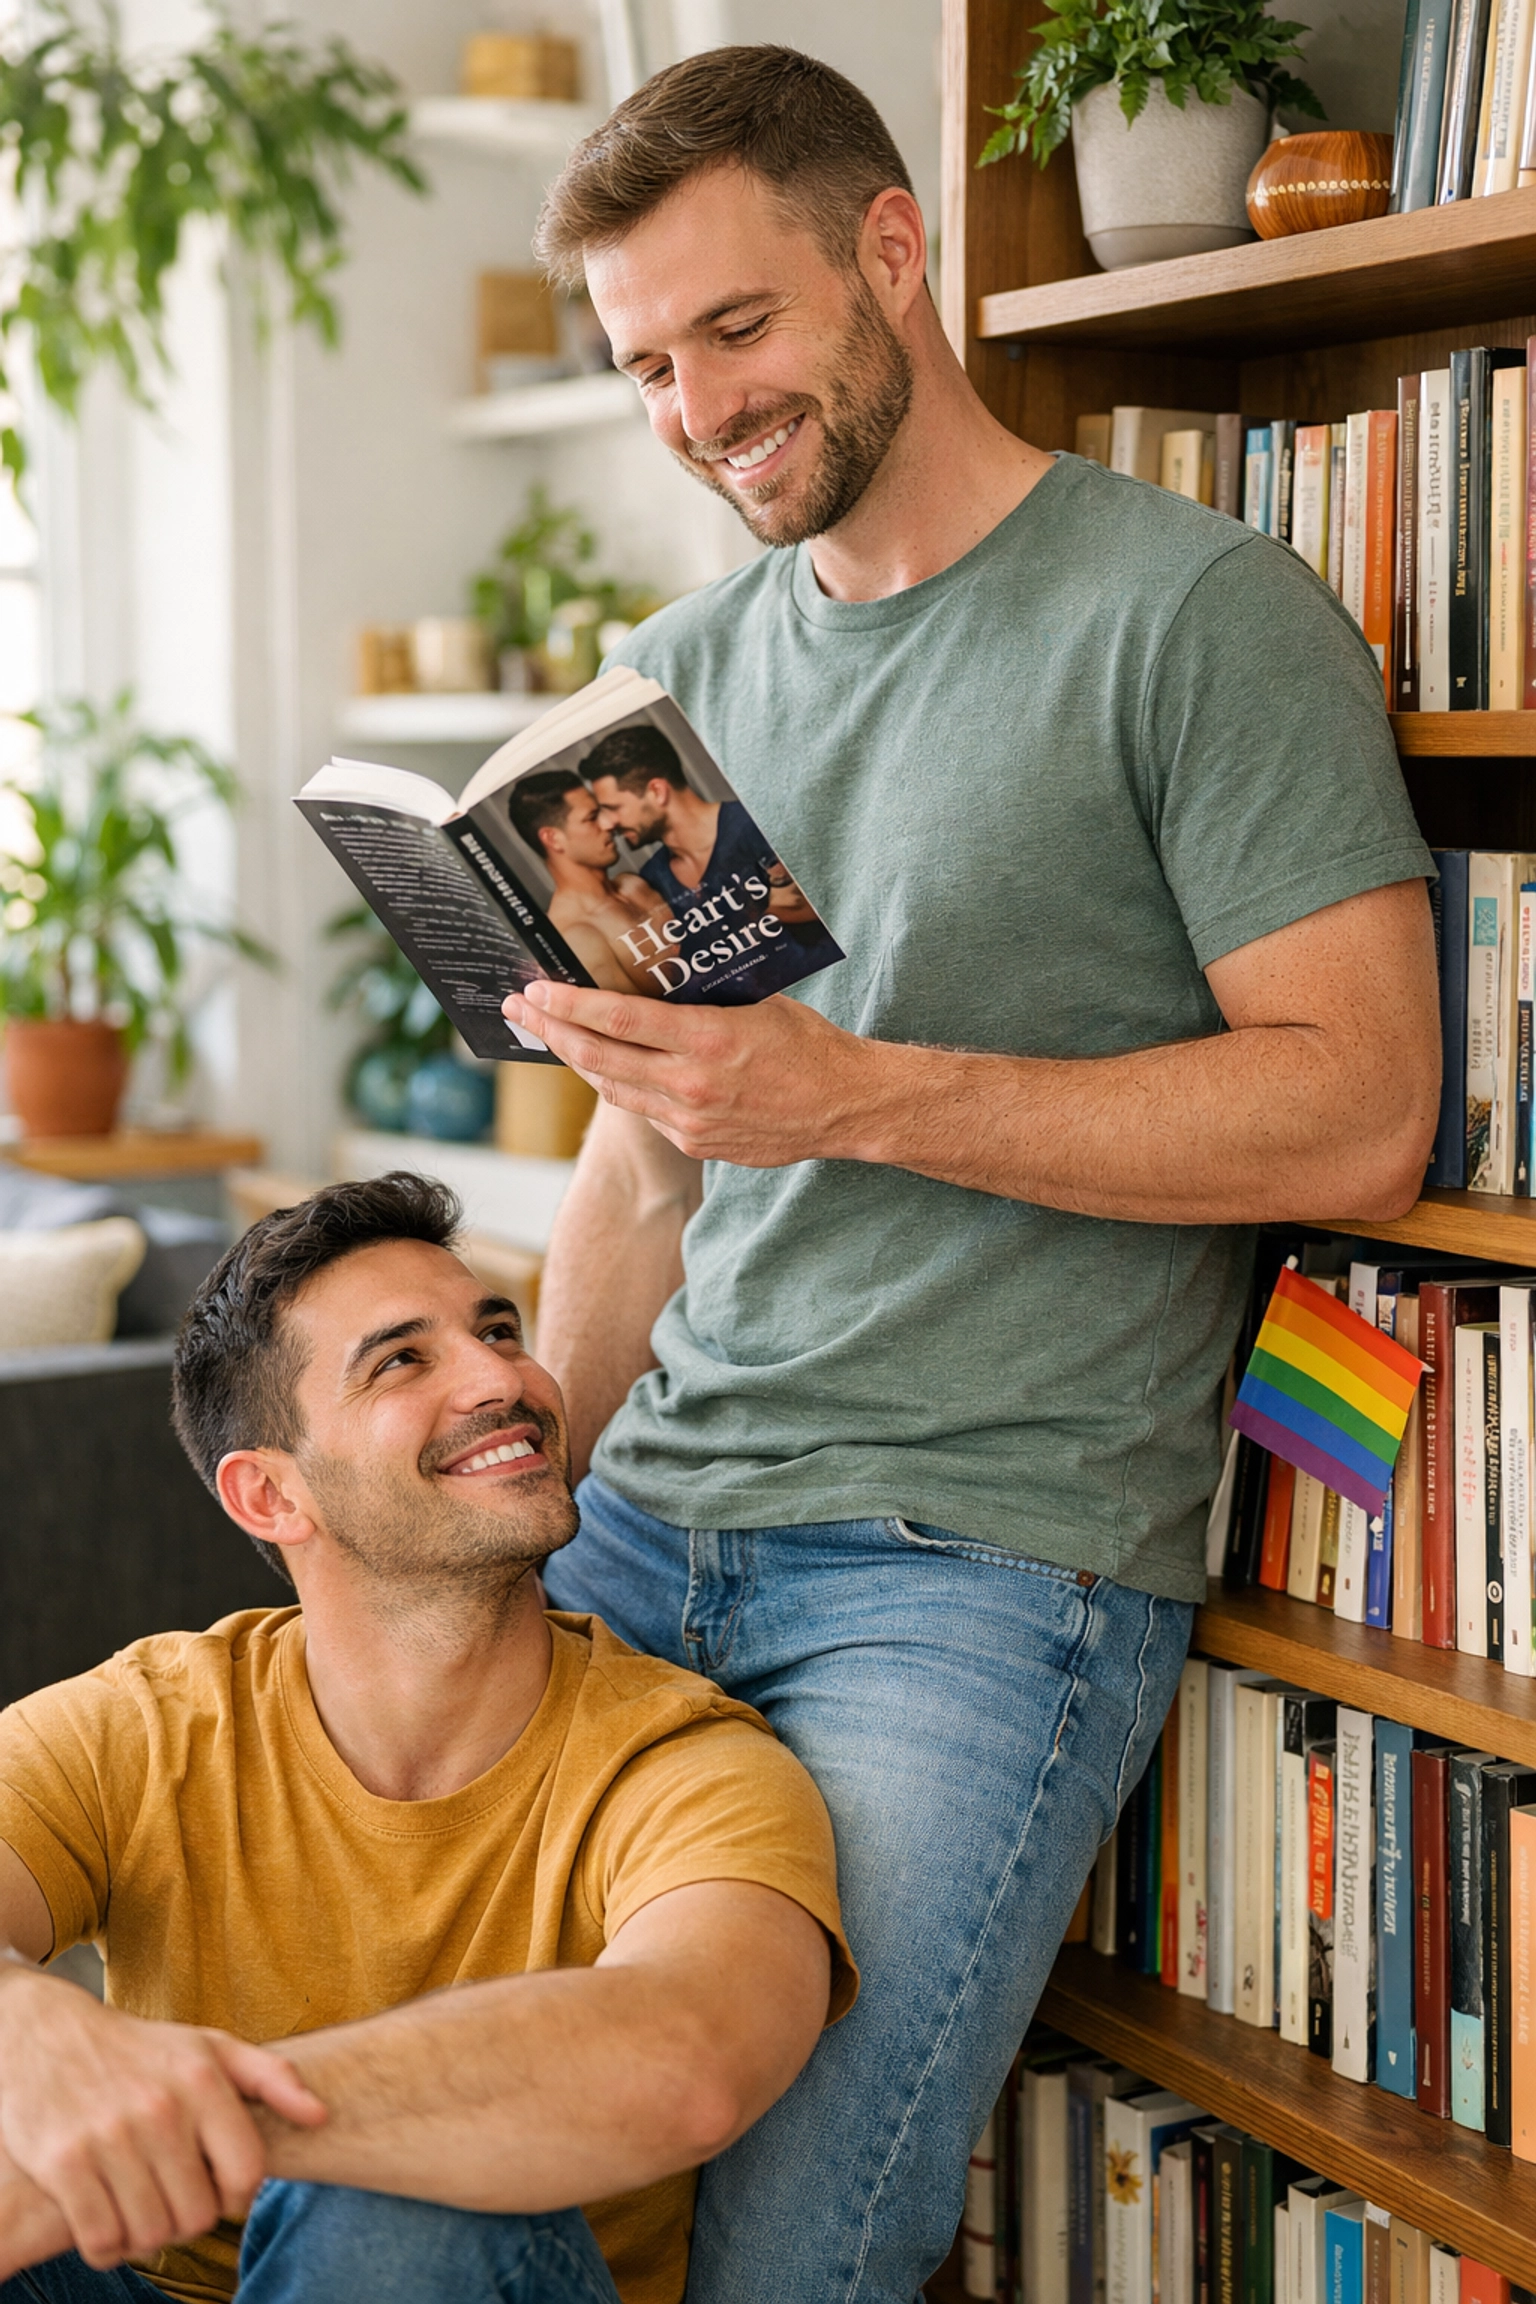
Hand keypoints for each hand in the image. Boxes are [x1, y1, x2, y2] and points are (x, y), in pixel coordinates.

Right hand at [0, 1965, 326, 2270]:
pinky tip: (107, 2222)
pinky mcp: (63, 2163)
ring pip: (152, 2233)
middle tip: (173, 2201)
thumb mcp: (210, 2047)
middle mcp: (160, 2109)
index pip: (247, 2174)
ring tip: (142, 2211)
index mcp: (203, 2080)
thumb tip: (321, 2115)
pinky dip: (107, 2246)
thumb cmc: (140, 2049)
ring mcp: (110, 2137)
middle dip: (190, 2218)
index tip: (217, 2187)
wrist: (46, 2032)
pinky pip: (100, 2240)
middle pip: (198, 2214)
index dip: (237, 2195)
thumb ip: (271, 2079)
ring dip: (148, 2236)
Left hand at [503, 981, 889, 1165]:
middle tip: (518, 1011)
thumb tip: (650, 974)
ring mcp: (692, 1121)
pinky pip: (646, 1110)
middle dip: (553, 1032)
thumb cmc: (808, 1044)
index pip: (619, 1020)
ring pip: (615, 1088)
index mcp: (709, 1038)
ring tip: (550, 1035)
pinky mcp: (698, 1145)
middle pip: (601, 1058)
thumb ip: (701, 996)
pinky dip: (623, 1085)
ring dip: (578, 1060)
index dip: (570, 1006)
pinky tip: (607, 1066)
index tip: (535, 991)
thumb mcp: (757, 1002)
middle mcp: (693, 1084)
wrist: (846, 1108)